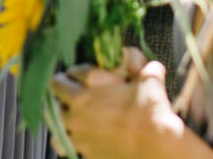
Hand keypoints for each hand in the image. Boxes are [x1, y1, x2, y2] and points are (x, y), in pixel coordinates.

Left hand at [53, 50, 187, 157]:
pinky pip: (66, 145)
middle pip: (54, 98)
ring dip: (63, 115)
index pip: (66, 76)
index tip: (86, 74)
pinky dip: (70, 138)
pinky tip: (82, 134)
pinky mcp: (86, 154)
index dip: (78, 72)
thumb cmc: (151, 112)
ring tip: (74, 113)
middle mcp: (74, 117)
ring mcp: (79, 138)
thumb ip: (143, 66)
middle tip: (76, 89)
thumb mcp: (148, 79)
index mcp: (82, 96)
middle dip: (64, 91)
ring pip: (57, 123)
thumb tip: (147, 64)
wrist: (158, 147)